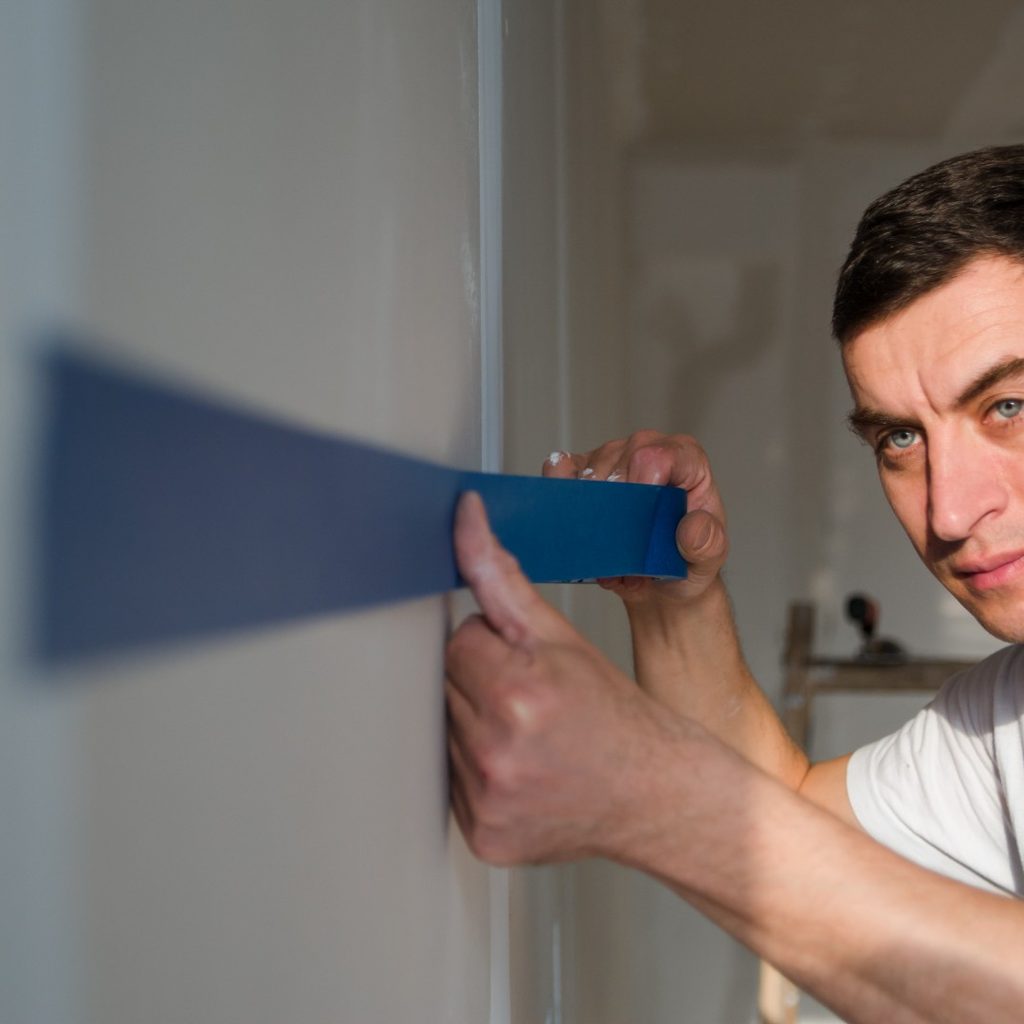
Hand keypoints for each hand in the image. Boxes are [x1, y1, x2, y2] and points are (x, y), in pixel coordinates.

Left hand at [446, 492, 683, 864]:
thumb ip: (503, 576)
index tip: (527, 665)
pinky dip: (475, 770)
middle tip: (532, 700)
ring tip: (529, 735)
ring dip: (473, 725)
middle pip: (445, 686)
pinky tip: (519, 767)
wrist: (658, 795)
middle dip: (479, 682)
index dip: (492, 647)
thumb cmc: (618, 715)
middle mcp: (496, 753)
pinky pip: (450, 783)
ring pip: (444, 732)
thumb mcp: (564, 637)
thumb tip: (465, 519)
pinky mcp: (481, 836)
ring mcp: (486, 801)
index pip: (457, 642)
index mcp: (517, 694)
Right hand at [543, 432, 726, 606]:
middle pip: (614, 465)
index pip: (654, 455)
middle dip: (613, 511)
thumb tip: (691, 527)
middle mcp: (646, 447)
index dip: (638, 486)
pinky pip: (557, 474)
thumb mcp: (708, 559)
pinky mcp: (581, 470)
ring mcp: (611, 457)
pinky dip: (563, 505)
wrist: (661, 580)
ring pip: (584, 474)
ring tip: (610, 546)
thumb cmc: (687, 560)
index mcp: (684, 457)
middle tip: (625, 545)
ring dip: (590, 517)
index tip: (637, 520)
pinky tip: (580, 528)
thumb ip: (708, 543)